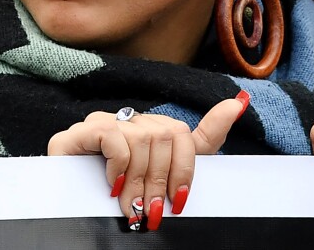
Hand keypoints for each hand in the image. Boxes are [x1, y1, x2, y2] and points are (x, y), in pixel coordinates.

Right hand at [47, 92, 249, 230]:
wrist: (75, 212)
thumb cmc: (126, 195)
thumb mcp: (173, 169)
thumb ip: (205, 137)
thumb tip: (239, 102)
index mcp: (150, 129)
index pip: (181, 133)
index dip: (185, 168)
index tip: (180, 200)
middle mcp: (126, 121)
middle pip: (162, 137)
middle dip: (160, 181)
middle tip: (152, 212)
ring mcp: (99, 124)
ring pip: (139, 138)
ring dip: (138, 181)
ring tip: (131, 208)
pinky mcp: (74, 134)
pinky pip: (110, 134)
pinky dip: (117, 164)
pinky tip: (111, 185)